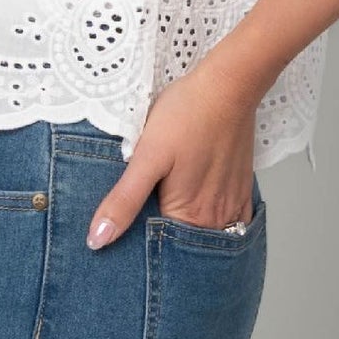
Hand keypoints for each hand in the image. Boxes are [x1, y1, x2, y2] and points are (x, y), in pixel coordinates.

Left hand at [86, 55, 258, 249]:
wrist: (227, 86)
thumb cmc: (186, 114)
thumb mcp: (147, 156)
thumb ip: (124, 200)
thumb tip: (97, 240)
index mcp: (190, 217)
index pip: (160, 252)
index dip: (139, 251)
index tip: (122, 244)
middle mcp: (216, 219)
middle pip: (184, 246)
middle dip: (163, 245)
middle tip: (140, 224)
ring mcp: (232, 205)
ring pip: (205, 235)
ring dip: (186, 233)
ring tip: (163, 215)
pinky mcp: (241, 190)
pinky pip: (227, 221)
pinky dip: (209, 222)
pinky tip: (194, 208)